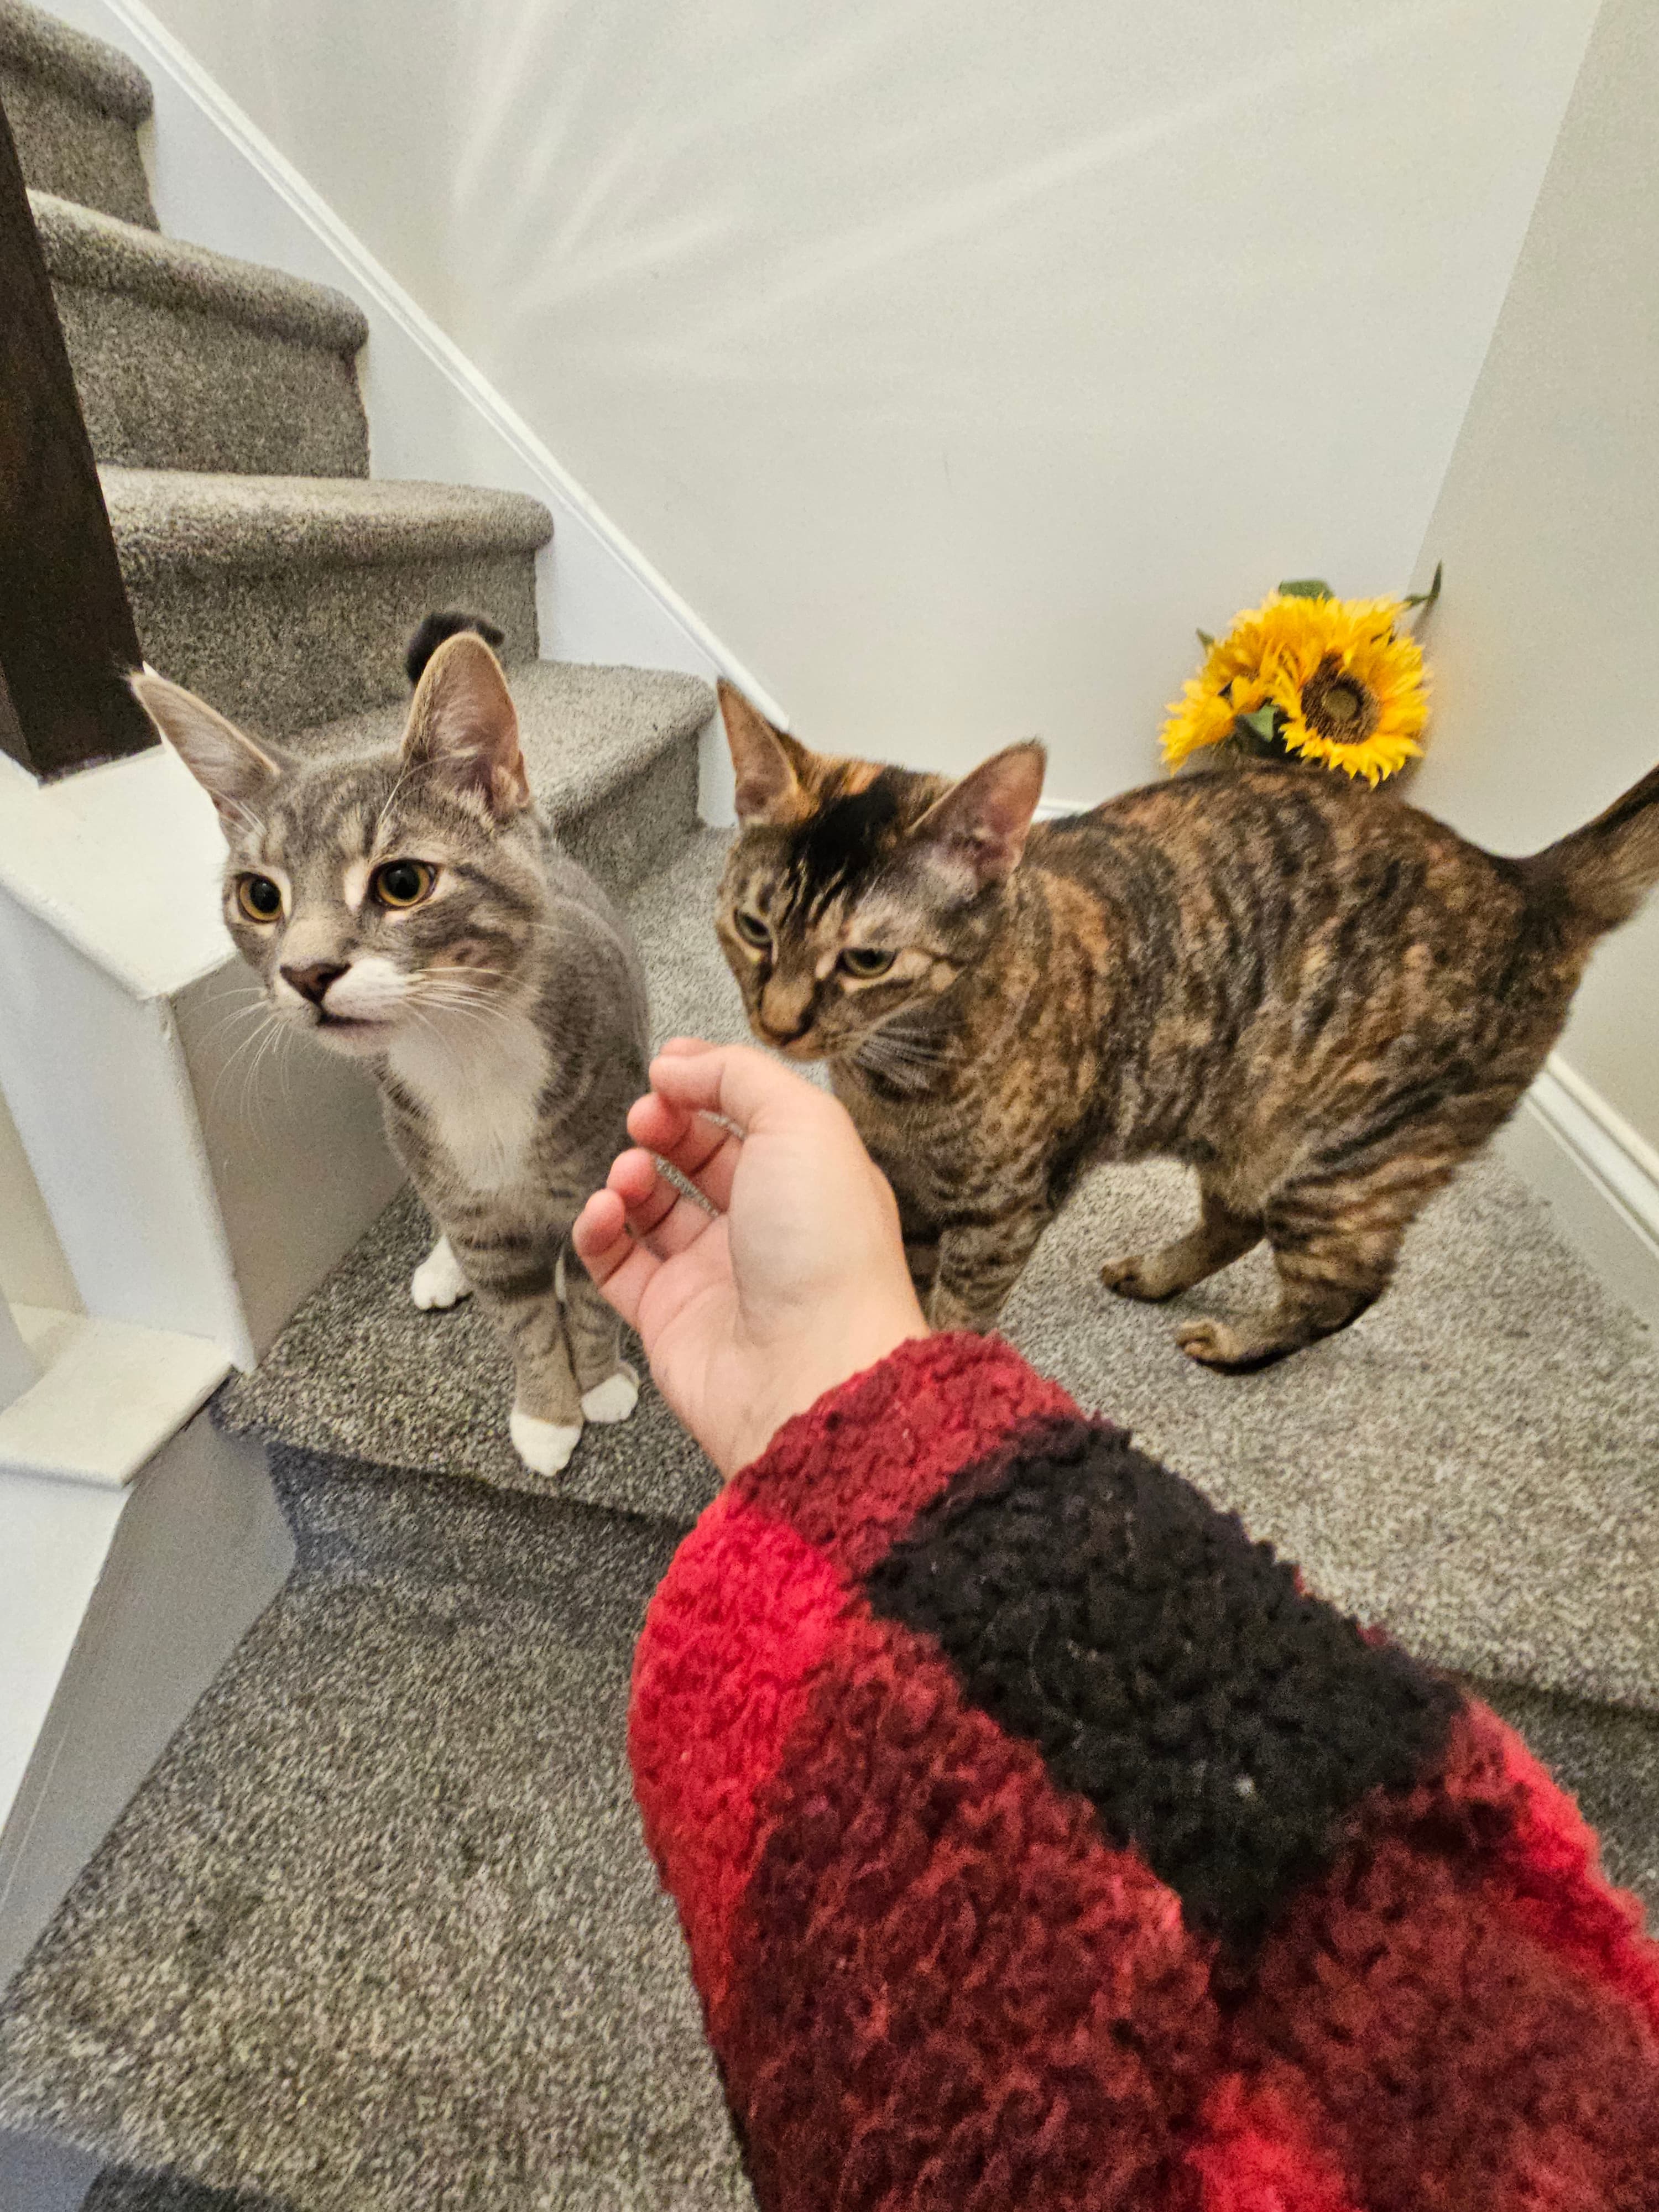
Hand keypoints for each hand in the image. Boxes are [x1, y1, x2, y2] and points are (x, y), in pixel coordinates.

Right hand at [573, 1039, 928, 1477]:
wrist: (811, 1370)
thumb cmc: (826, 1247)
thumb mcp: (802, 1122)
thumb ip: (740, 1076)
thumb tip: (677, 1063)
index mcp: (809, 1178)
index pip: (751, 1118)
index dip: (705, 1086)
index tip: (666, 1069)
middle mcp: (766, 1226)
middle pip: (700, 1158)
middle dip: (664, 1126)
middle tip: (646, 1116)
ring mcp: (714, 1274)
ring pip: (652, 1207)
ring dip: (631, 1175)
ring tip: (631, 1171)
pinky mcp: (667, 1318)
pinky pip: (615, 1263)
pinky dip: (600, 1231)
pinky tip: (605, 1210)